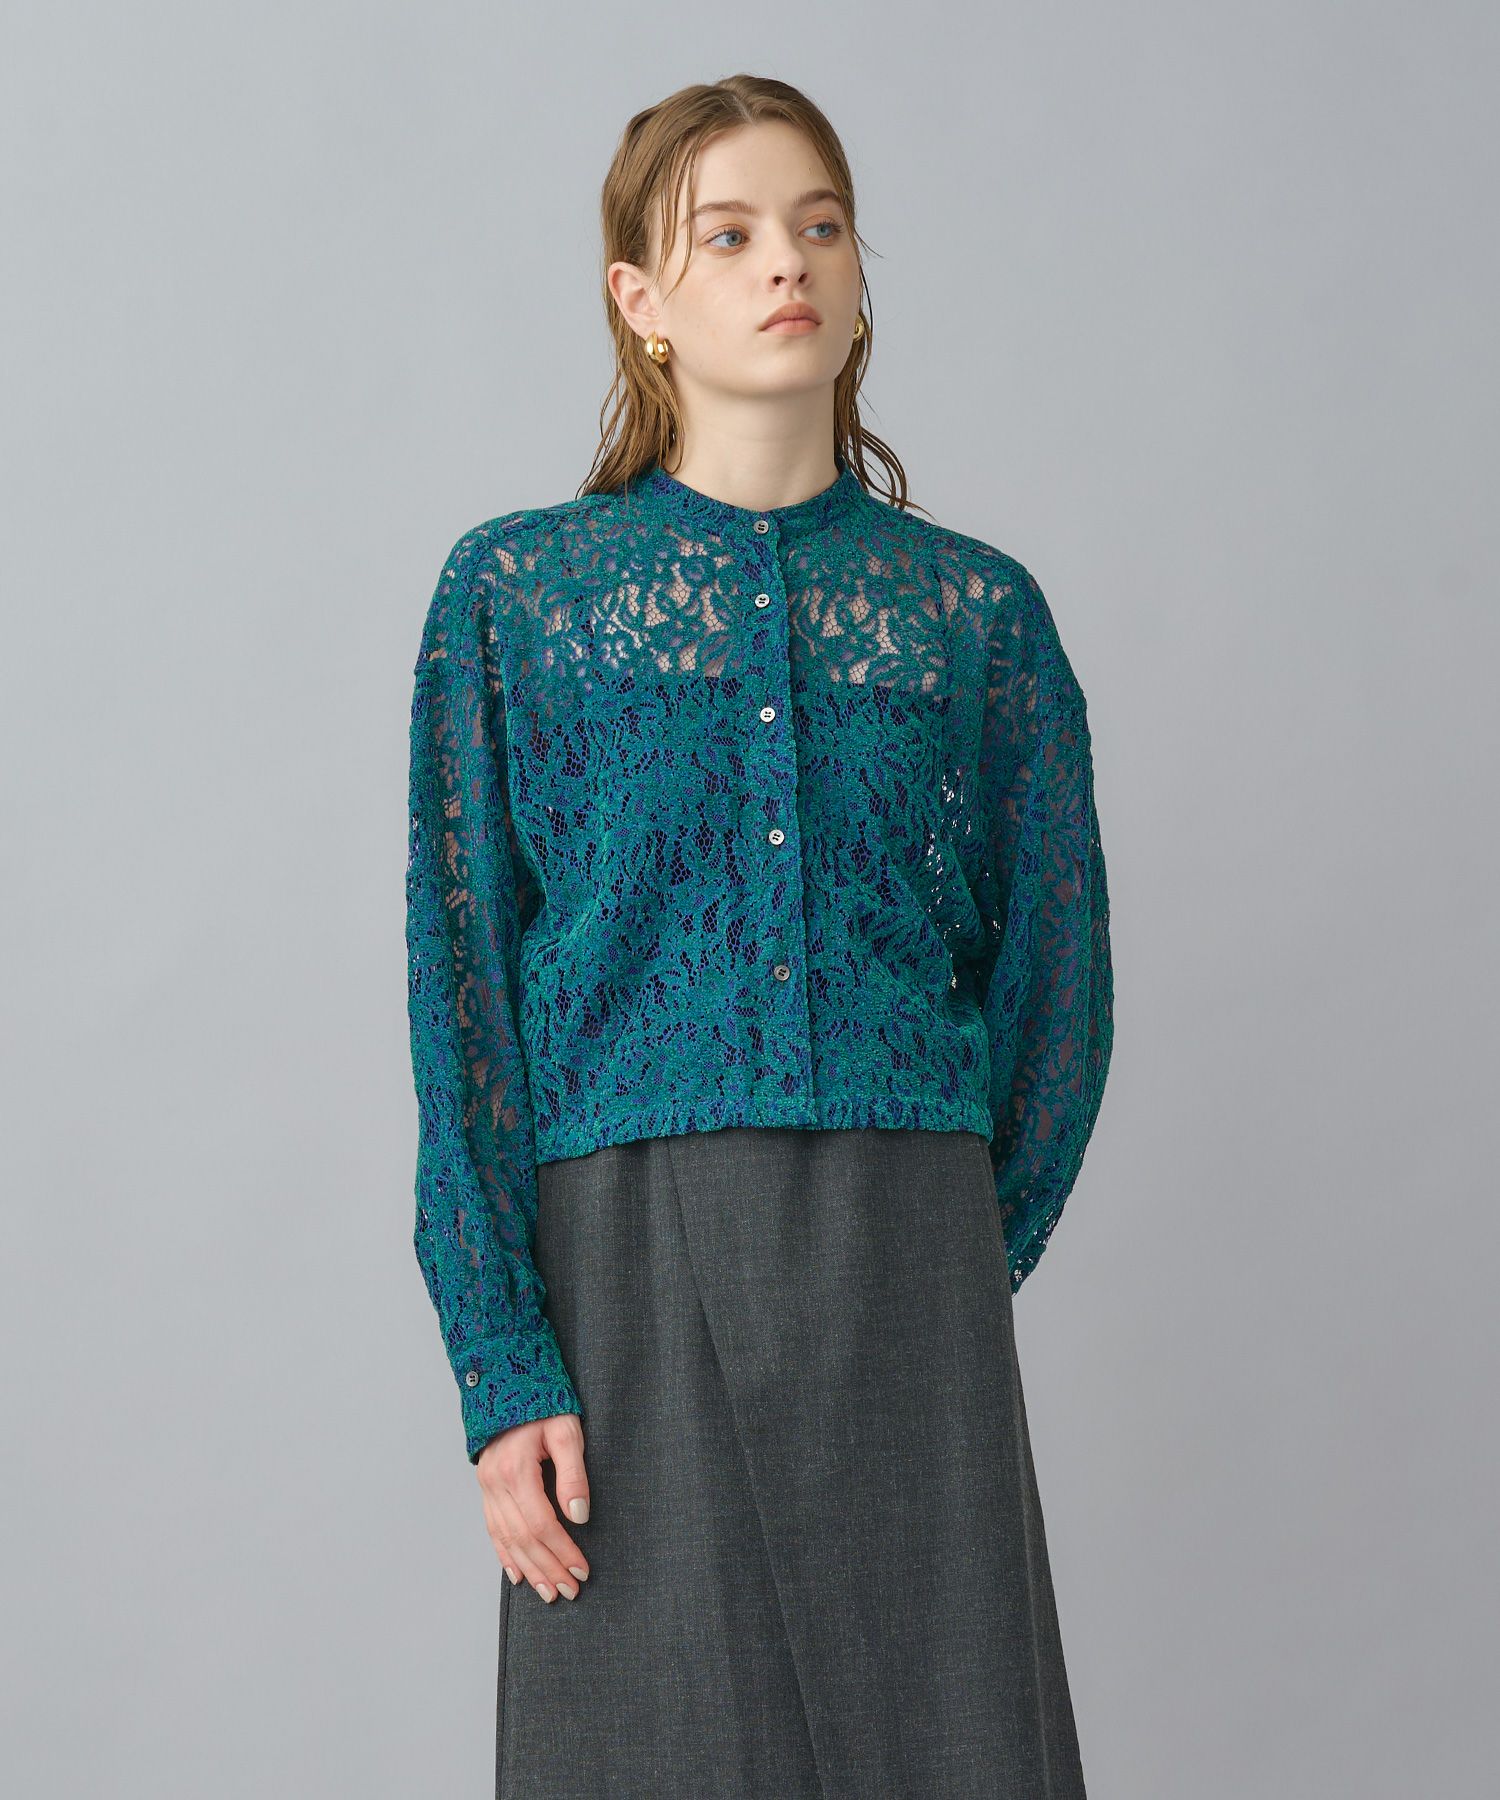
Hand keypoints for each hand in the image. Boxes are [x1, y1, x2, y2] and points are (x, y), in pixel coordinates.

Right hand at [476, 1413, 590, 1601]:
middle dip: (548, 1568)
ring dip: (529, 1568)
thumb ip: (573, 1473)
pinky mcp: (485, 1486)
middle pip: (523, 1538)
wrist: (509, 1382)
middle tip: (569, 1590)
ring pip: (506, 1538)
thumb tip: (579, 1515)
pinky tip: (518, 1573)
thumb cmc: (544, 1404)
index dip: (562, 1550)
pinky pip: (492, 1528)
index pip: (541, 1524)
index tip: (582, 1569)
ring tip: (548, 1592)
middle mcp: (496, 1482)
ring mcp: (486, 1486)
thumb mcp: (567, 1430)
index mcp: (516, 1470)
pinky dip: (505, 1554)